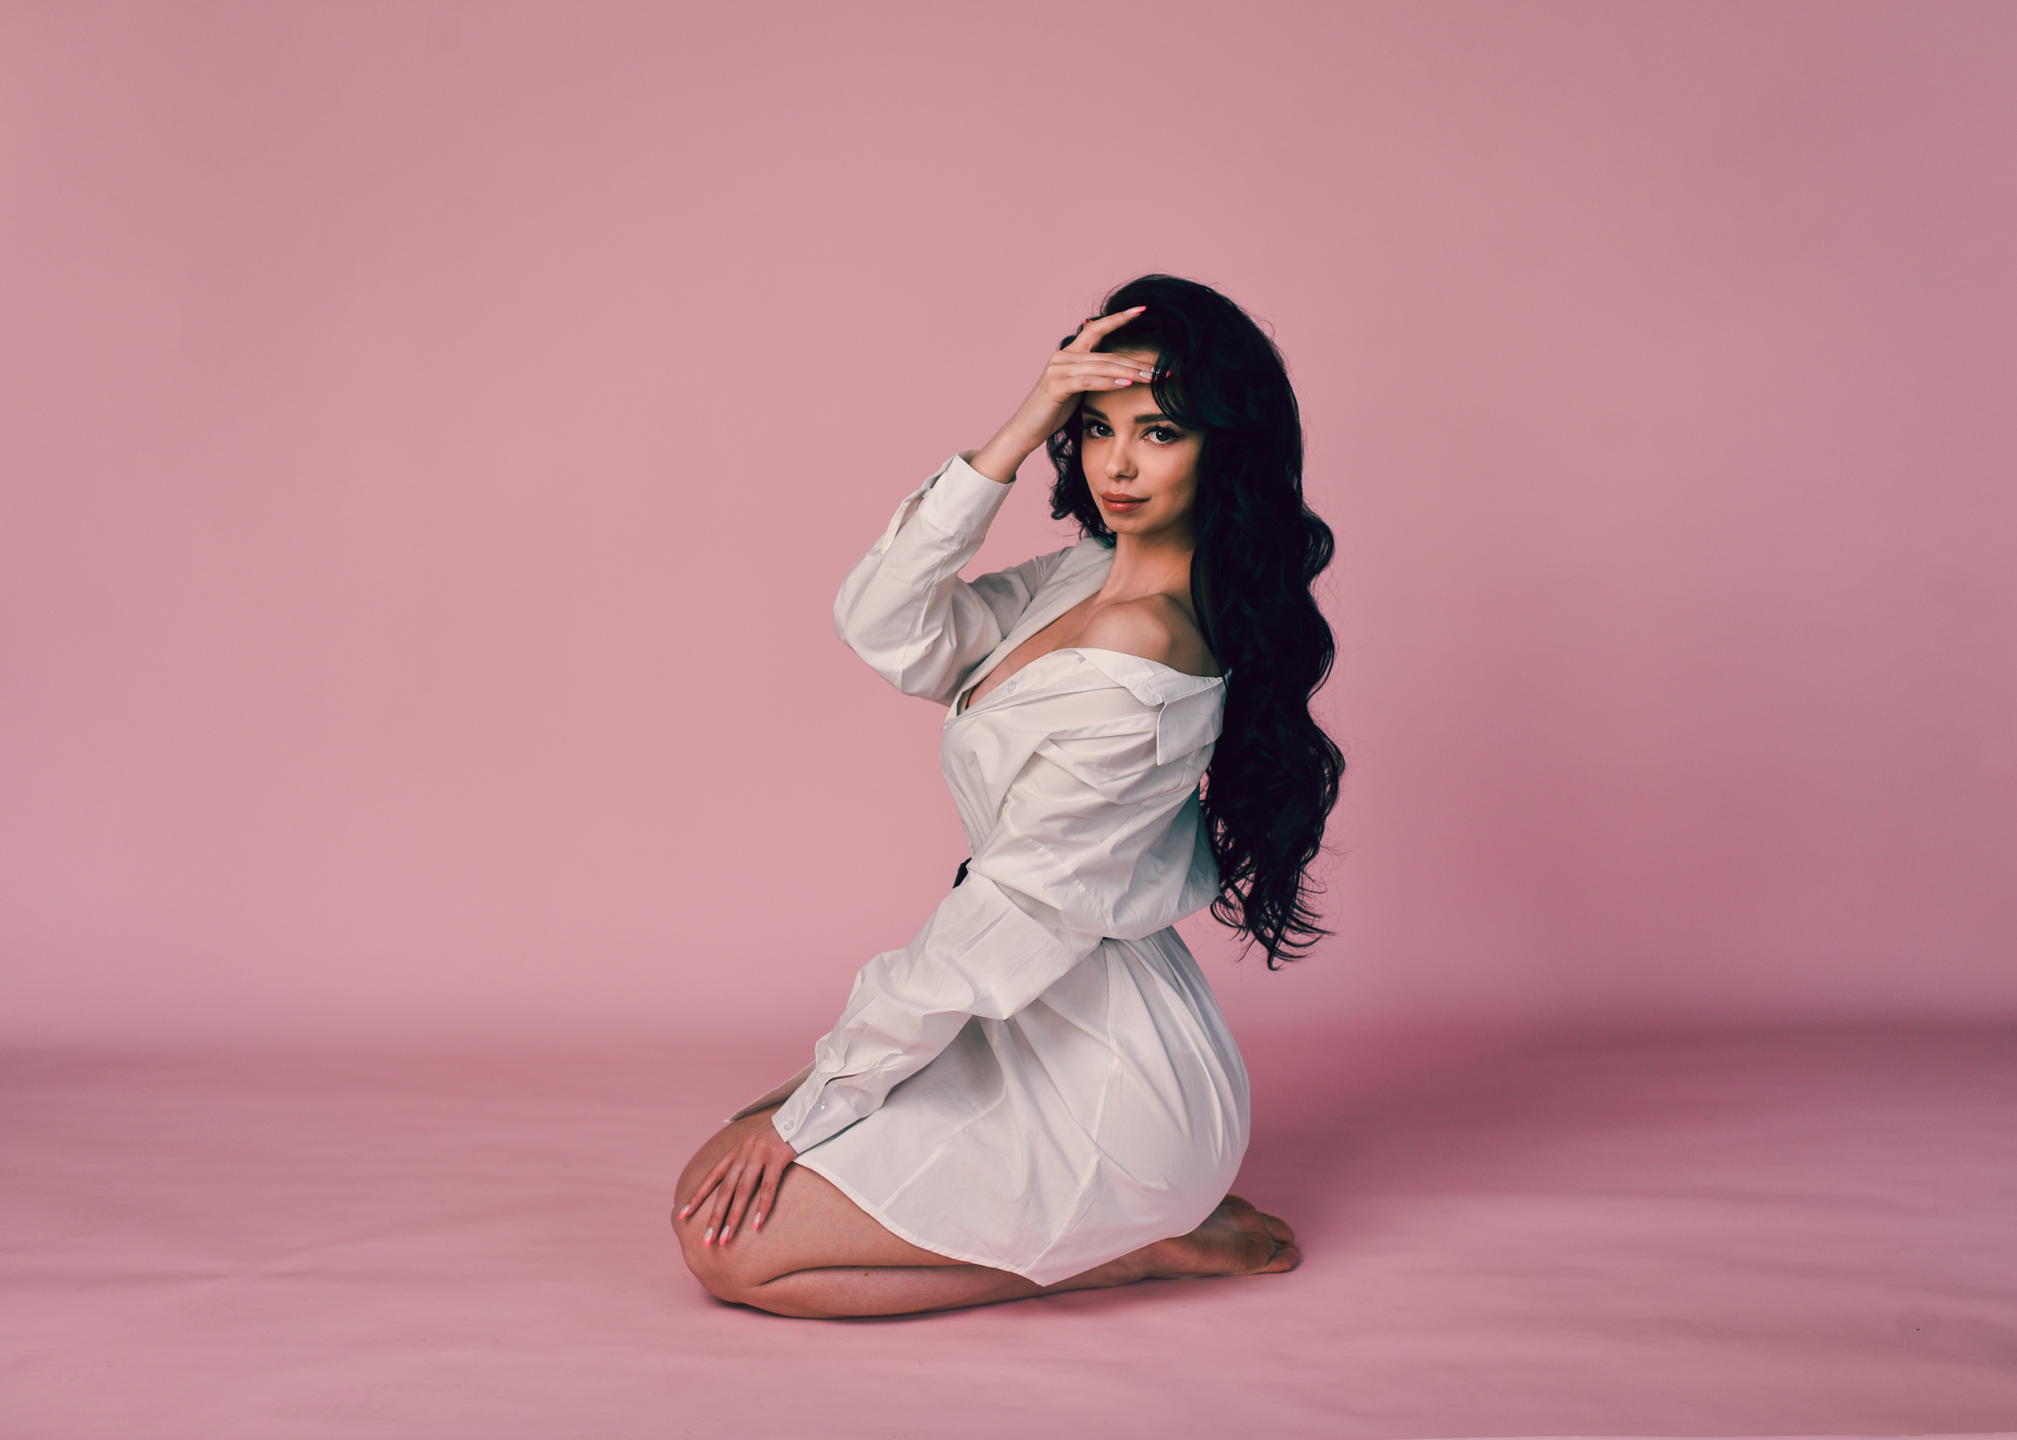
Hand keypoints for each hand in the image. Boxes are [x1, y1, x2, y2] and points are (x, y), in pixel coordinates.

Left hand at [677, 1110, 799, 1245]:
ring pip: (742, 1190)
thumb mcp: (758, 1143)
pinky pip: (769, 1186)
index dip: (697, 1196)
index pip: (712, 1176)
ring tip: (725, 1238)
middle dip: (714, 1216)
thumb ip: (747, 1158)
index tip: (682, 1215)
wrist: (803, 1112)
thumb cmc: (783, 1132)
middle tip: (705, 1240)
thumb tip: (738, 1180)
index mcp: (737, 1149)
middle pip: (725, 1189)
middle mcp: (744, 1151)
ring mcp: (760, 1153)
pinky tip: (756, 1225)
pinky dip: (762, 1207)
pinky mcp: (778, 1156)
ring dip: (733, 1217)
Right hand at [969, 305, 1157, 481]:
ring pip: (1102, 366)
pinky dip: (1109, 382)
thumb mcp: (1076, 388)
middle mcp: (1064, 356)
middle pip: (1108, 354)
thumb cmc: (1052, 411)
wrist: (1025, 429)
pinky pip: (1088, 381)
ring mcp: (1058, 369)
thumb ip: (1092, 375)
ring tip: (1152, 378)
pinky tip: (1127, 384)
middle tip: (1163, 369)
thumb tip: (1118, 370)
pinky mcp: (1056, 386)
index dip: (1119, 318)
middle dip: (1138, 361)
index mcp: (1070, 354)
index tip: (1142, 309)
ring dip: (1130, 372)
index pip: (1097, 328)